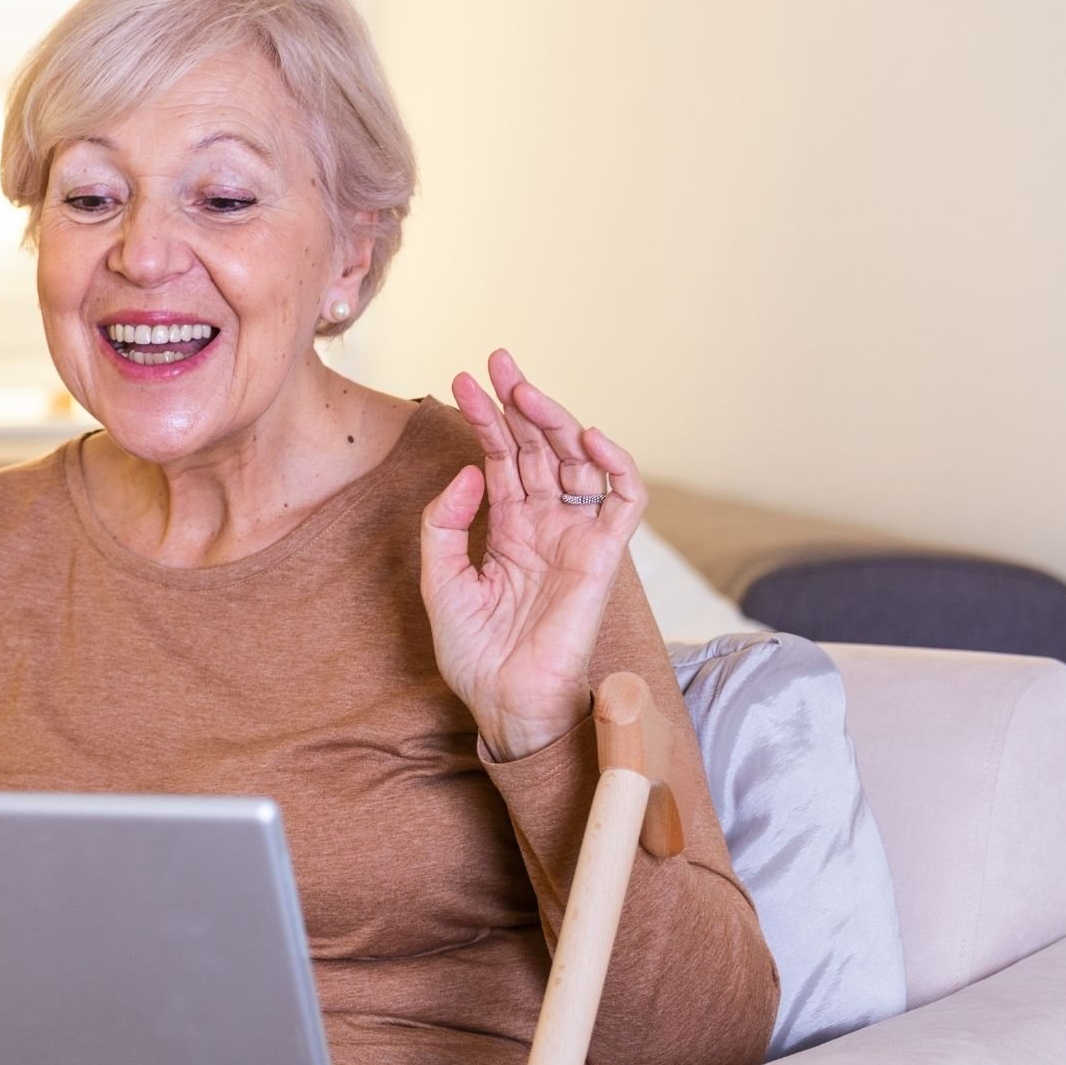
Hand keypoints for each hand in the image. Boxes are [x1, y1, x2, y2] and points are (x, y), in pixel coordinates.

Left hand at [419, 349, 646, 760]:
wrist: (503, 702)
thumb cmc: (473, 652)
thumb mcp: (441, 578)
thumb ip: (446, 523)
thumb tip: (471, 469)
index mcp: (509, 527)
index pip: (501, 457)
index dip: (485, 417)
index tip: (462, 377)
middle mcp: (545, 524)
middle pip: (538, 447)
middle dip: (519, 402)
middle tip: (497, 361)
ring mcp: (576, 536)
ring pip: (577, 460)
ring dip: (555, 420)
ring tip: (523, 390)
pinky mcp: (604, 556)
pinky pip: (624, 500)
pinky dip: (615, 463)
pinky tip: (586, 436)